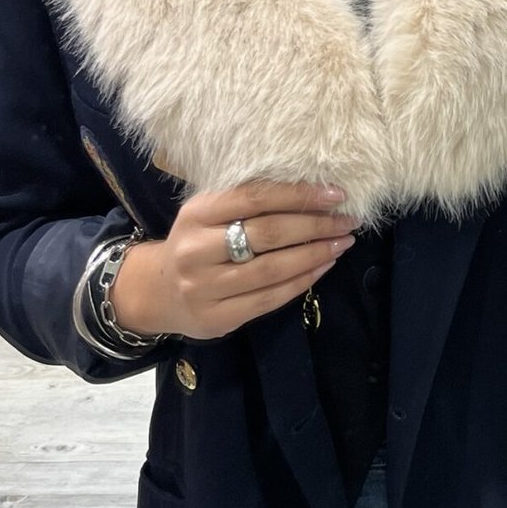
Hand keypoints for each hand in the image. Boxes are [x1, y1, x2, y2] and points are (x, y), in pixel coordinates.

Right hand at [110, 180, 355, 340]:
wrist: (158, 292)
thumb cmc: (197, 243)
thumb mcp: (209, 214)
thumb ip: (247, 202)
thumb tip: (311, 189)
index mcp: (197, 213)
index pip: (255, 197)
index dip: (298, 194)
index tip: (336, 194)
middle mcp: (197, 250)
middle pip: (267, 233)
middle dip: (315, 225)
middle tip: (348, 220)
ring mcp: (205, 287)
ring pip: (272, 268)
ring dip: (315, 254)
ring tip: (343, 242)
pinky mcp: (217, 318)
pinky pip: (269, 298)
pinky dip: (302, 281)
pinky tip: (323, 266)